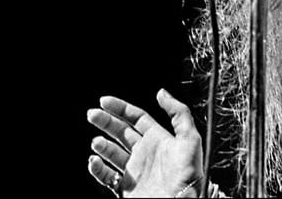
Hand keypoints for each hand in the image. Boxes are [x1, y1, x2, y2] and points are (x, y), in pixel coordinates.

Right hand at [87, 89, 203, 196]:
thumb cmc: (188, 173)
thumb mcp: (190, 137)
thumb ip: (178, 113)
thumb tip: (161, 92)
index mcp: (158, 138)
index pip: (136, 117)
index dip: (121, 108)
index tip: (104, 101)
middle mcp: (145, 152)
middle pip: (121, 131)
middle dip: (106, 122)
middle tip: (91, 114)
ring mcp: (134, 170)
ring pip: (111, 152)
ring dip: (101, 145)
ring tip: (96, 142)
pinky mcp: (126, 188)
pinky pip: (106, 176)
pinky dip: (97, 168)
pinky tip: (94, 160)